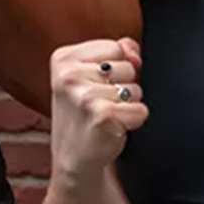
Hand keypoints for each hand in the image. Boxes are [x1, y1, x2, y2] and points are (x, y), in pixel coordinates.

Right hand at [49, 38, 146, 178]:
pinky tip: (113, 127)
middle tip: (100, 103)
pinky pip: (140, 110)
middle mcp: (69, 75)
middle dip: (122, 86)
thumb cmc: (82, 114)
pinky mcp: (102, 115)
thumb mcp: (88, 75)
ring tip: (105, 115)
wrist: (73, 157)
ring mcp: (84, 95)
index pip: (115, 47)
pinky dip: (133, 121)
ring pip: (136, 89)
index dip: (116, 67)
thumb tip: (133, 50)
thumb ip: (113, 53)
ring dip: (127, 106)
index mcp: (63, 58)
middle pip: (128, 67)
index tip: (97, 85)